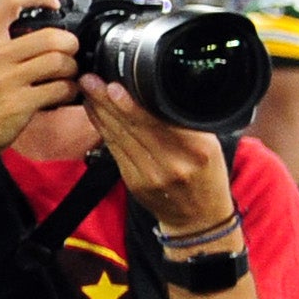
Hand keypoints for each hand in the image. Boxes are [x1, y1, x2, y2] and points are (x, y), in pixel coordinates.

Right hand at [0, 0, 76, 171]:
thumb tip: (26, 27)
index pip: (7, 0)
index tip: (54, 3)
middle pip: (50, 35)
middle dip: (71, 44)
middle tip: (71, 53)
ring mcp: (3, 80)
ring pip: (59, 61)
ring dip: (72, 70)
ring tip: (67, 77)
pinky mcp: (17, 104)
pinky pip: (60, 89)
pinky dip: (70, 92)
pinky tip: (64, 96)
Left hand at [79, 77, 233, 232]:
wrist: (200, 218)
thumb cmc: (208, 177)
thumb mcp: (211, 147)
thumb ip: (186, 125)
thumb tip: (155, 92)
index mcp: (197, 150)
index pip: (158, 123)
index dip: (132, 105)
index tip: (113, 86)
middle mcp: (172, 164)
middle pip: (133, 127)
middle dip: (107, 101)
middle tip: (89, 79)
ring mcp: (150, 175)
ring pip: (119, 137)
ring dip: (100, 112)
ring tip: (87, 89)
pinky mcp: (133, 183)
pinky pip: (114, 150)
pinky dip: (103, 129)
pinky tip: (95, 112)